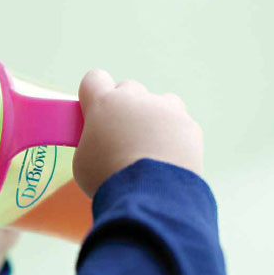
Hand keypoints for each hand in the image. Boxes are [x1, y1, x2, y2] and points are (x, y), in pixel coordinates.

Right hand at [73, 69, 203, 197]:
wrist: (150, 196)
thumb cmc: (108, 179)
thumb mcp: (84, 160)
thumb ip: (93, 139)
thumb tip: (102, 140)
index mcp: (104, 104)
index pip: (94, 79)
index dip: (93, 94)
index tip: (94, 112)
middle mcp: (136, 99)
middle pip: (129, 89)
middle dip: (125, 108)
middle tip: (121, 135)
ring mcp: (166, 109)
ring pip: (159, 103)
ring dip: (153, 118)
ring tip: (149, 148)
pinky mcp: (190, 126)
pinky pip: (179, 125)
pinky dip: (174, 139)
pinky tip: (167, 161)